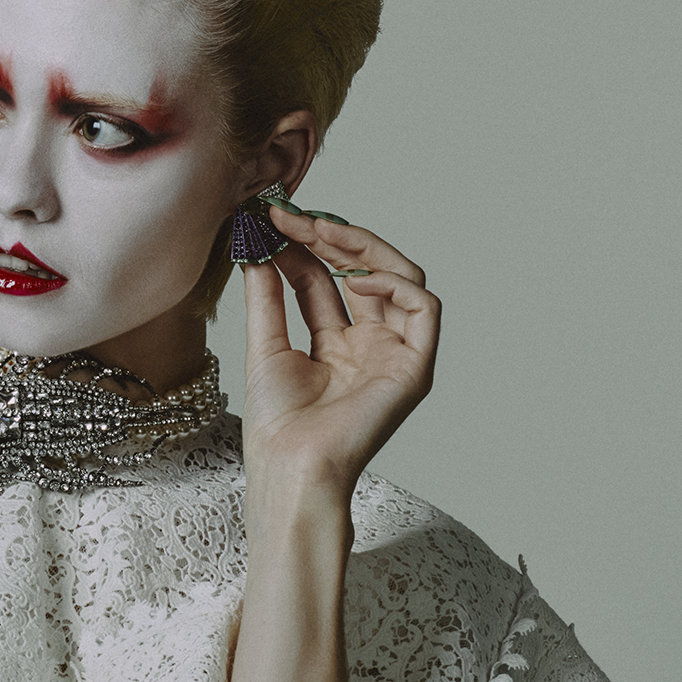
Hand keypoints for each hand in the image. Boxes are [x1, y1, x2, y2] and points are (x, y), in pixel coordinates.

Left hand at [241, 209, 439, 494]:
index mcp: (335, 344)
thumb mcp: (266, 344)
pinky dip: (395, 284)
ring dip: (363, 249)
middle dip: (332, 238)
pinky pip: (425, 310)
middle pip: (364, 272)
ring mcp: (393, 355)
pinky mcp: (415, 368)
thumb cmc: (277, 424)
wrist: (290, 465)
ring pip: (401, 279)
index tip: (273, 219)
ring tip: (321, 232)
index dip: (304, 245)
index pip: (326, 279)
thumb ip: (267, 295)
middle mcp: (368, 345)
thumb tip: (256, 245)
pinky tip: (357, 277)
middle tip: (295, 216)